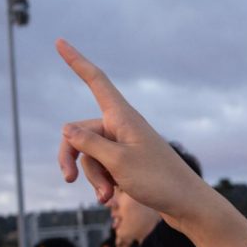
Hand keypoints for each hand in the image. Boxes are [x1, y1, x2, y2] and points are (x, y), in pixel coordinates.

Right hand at [55, 39, 246, 246]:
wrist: (187, 205)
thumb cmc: (158, 181)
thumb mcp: (117, 162)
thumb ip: (88, 144)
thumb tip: (66, 128)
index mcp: (123, 117)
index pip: (96, 81)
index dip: (76, 61)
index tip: (59, 41)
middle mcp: (123, 126)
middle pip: (80, 132)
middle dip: (74, 157)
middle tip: (67, 179)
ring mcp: (125, 145)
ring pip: (90, 155)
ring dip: (93, 177)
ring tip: (105, 197)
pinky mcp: (128, 162)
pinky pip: (103, 167)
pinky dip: (102, 182)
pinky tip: (110, 198)